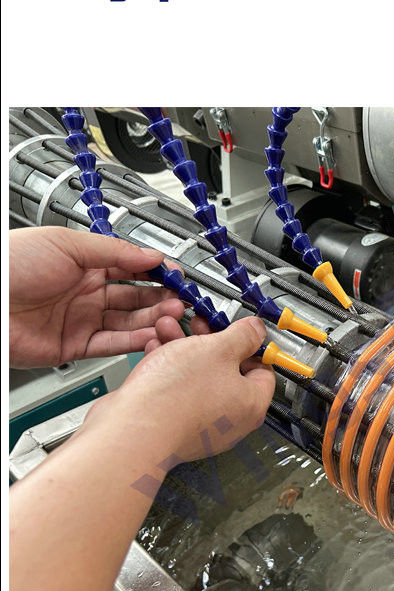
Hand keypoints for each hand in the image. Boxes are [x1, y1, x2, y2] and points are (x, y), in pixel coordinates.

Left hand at [9, 227, 184, 367]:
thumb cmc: (8, 264)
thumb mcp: (67, 244)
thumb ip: (114, 252)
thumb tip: (151, 254)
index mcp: (84, 264)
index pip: (131, 269)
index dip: (155, 273)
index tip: (176, 275)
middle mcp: (85, 293)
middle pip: (135, 298)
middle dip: (161, 298)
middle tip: (181, 299)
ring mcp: (81, 320)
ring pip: (129, 323)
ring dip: (153, 319)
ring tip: (172, 315)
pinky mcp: (74, 346)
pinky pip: (112, 345)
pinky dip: (134, 341)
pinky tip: (151, 335)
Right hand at [79, 316, 275, 462]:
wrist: (131, 430)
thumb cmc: (176, 398)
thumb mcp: (217, 349)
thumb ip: (242, 336)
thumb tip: (256, 330)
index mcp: (252, 404)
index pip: (263, 369)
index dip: (251, 345)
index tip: (238, 330)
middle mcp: (230, 420)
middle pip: (227, 371)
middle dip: (209, 342)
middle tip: (199, 325)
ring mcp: (200, 426)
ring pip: (198, 378)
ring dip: (184, 349)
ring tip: (169, 329)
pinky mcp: (172, 426)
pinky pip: (177, 391)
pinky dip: (168, 369)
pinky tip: (155, 350)